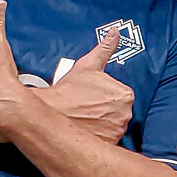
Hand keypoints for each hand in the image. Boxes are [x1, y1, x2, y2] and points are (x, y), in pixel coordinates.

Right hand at [44, 28, 133, 142]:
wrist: (51, 110)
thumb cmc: (68, 89)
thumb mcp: (89, 65)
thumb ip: (106, 48)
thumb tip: (115, 33)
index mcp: (125, 94)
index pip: (122, 95)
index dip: (108, 95)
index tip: (96, 96)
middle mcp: (125, 113)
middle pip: (120, 111)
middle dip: (107, 109)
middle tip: (90, 106)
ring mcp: (117, 130)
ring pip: (114, 125)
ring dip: (105, 122)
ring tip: (89, 117)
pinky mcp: (107, 143)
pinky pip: (109, 140)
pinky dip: (101, 135)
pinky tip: (90, 128)